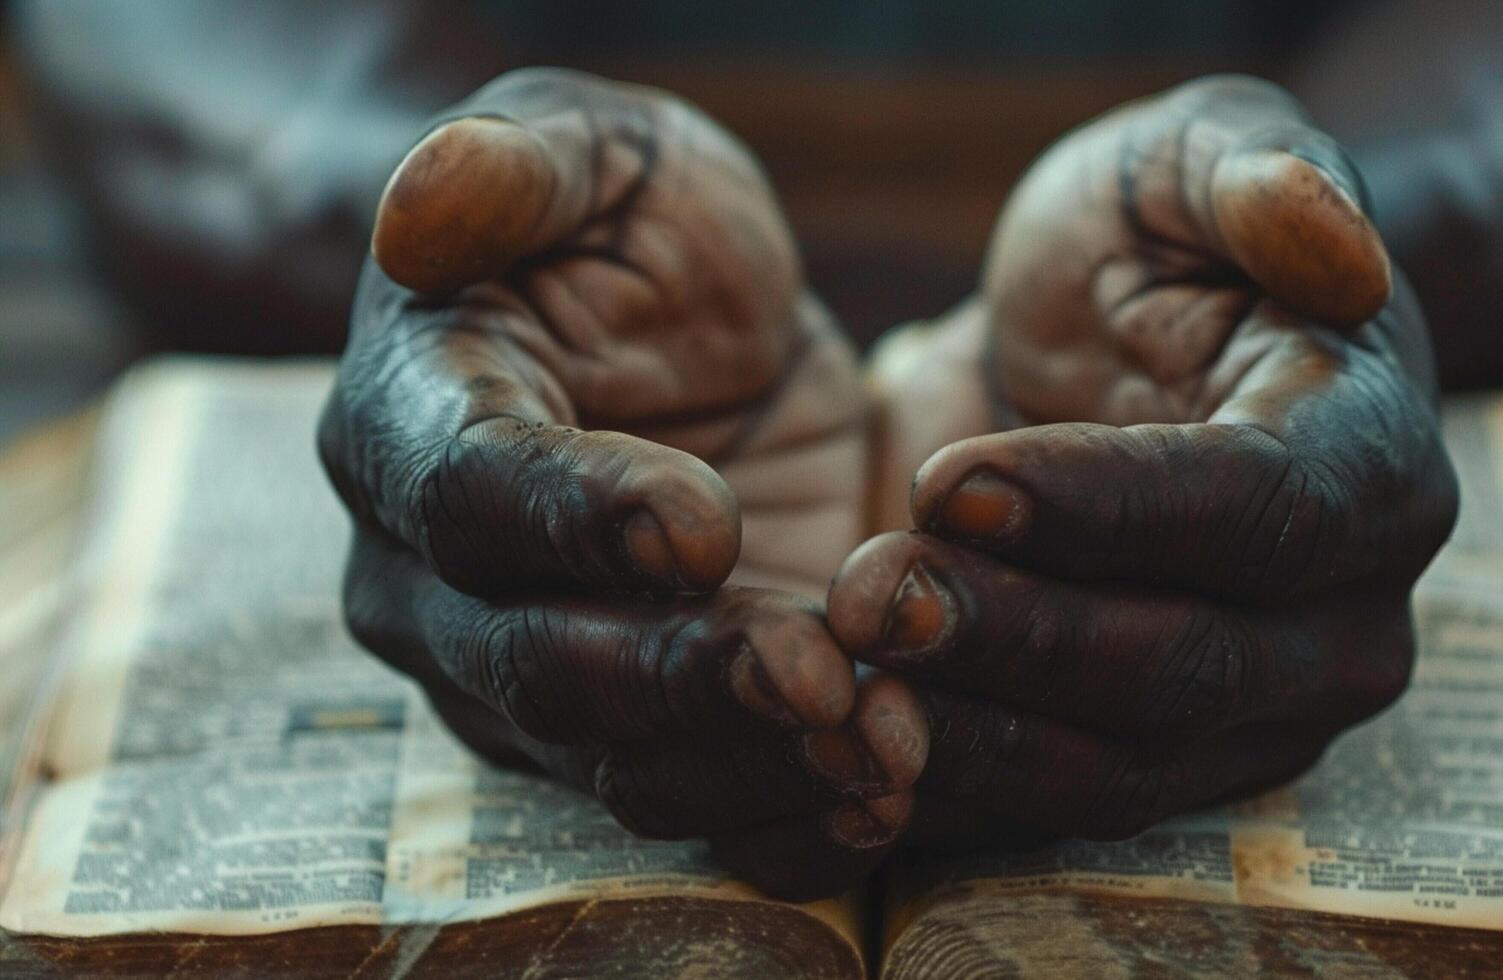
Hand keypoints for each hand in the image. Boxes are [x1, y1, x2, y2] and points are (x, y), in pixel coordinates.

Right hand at [317, 69, 926, 899]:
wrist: (702, 332)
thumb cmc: (638, 226)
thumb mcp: (596, 151)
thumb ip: (514, 164)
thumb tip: (416, 209)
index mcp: (408, 422)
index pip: (467, 493)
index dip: (576, 518)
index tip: (701, 525)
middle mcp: (435, 578)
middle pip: (535, 663)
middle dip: (681, 676)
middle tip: (820, 674)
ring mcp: (525, 672)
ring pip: (616, 759)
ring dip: (753, 766)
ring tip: (888, 751)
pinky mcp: (632, 727)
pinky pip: (691, 802)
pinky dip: (785, 816)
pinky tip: (886, 797)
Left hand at [832, 76, 1457, 846]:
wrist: (1139, 349)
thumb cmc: (1164, 242)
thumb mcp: (1192, 157)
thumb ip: (1256, 169)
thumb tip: (1329, 233)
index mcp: (1374, 460)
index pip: (1259, 508)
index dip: (1105, 509)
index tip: (949, 482)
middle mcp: (1348, 613)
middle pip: (1189, 665)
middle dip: (1017, 637)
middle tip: (866, 597)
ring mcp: (1266, 711)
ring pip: (1123, 765)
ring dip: (972, 733)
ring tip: (839, 679)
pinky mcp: (1172, 766)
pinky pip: (1061, 807)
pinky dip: (955, 788)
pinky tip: (849, 747)